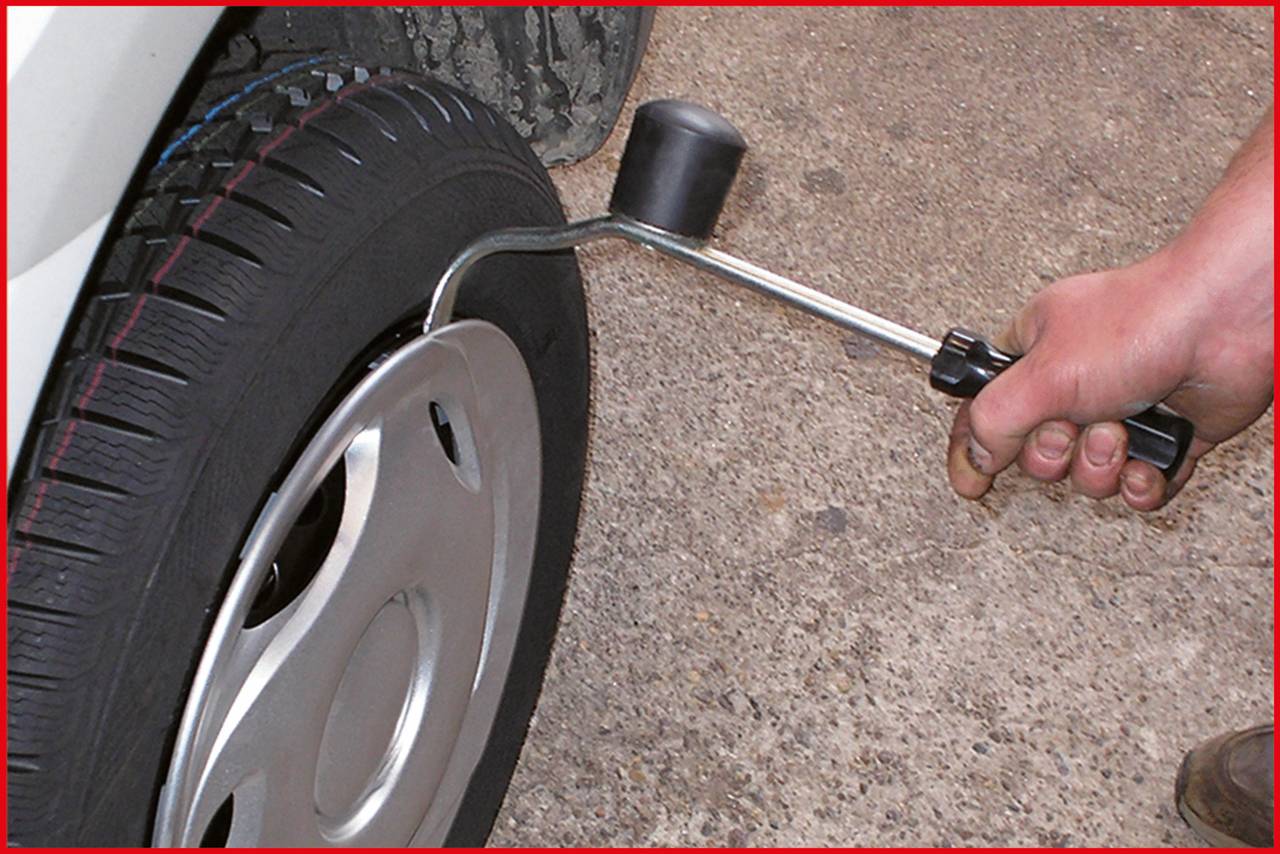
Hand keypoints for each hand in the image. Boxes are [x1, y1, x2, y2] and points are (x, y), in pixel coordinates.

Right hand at [946, 106, 1272, 509]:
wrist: (1227, 324)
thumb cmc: (1141, 323)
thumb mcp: (1042, 374)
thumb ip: (993, 421)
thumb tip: (973, 456)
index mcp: (1035, 355)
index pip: (984, 411)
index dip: (973, 448)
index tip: (971, 481)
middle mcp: (1075, 385)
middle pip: (1037, 455)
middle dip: (1055, 454)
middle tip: (1072, 426)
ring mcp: (1122, 413)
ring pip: (1087, 477)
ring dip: (1102, 465)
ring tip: (1121, 431)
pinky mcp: (1165, 438)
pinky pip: (1137, 488)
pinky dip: (1142, 483)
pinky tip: (1149, 460)